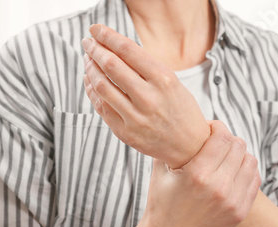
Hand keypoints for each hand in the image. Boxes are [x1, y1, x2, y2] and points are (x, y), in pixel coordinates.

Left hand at [82, 24, 210, 168]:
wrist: (189, 146)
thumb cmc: (180, 110)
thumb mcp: (172, 82)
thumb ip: (144, 67)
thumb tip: (112, 47)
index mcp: (164, 79)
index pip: (127, 50)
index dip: (106, 36)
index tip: (96, 29)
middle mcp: (149, 98)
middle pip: (110, 65)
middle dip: (94, 49)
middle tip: (87, 42)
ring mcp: (135, 118)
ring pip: (101, 86)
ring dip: (90, 68)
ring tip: (88, 60)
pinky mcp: (125, 133)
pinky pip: (101, 107)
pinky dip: (92, 90)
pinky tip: (91, 81)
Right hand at [140, 121, 260, 226]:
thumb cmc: (161, 201)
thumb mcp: (161, 170)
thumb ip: (172, 145)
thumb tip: (180, 124)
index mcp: (197, 175)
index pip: (222, 137)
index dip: (218, 127)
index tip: (210, 128)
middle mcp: (218, 188)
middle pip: (238, 146)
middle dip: (228, 139)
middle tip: (217, 142)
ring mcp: (232, 202)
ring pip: (250, 161)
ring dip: (239, 155)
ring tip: (226, 157)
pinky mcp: (239, 212)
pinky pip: (254, 181)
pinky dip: (245, 172)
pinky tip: (232, 172)